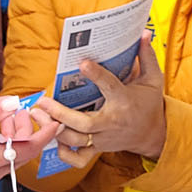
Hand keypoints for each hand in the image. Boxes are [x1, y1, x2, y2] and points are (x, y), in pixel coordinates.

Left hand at [34, 36, 168, 166]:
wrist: (154, 135)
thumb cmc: (149, 103)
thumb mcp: (153, 79)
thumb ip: (146, 56)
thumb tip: (144, 33)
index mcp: (125, 101)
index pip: (110, 87)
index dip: (97, 75)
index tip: (83, 63)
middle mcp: (112, 122)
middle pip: (84, 123)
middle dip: (61, 114)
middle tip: (43, 101)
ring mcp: (104, 138)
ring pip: (76, 139)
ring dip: (55, 129)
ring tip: (37, 114)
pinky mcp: (98, 148)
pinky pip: (78, 158)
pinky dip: (64, 153)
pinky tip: (51, 138)